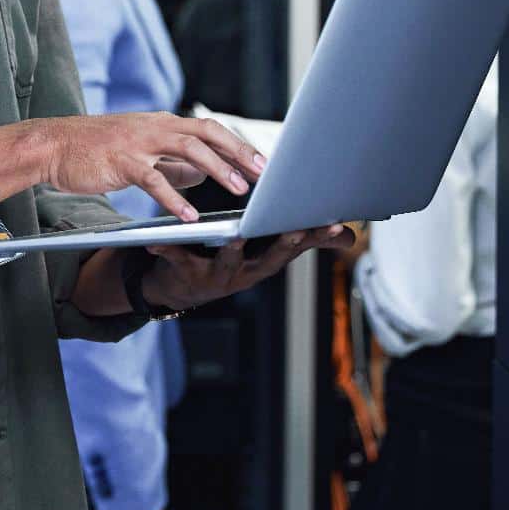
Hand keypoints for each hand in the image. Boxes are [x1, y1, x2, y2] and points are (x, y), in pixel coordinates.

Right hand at [36, 112, 264, 220]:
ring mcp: (138, 142)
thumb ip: (172, 163)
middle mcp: (155, 127)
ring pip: (188, 149)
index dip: (238, 145)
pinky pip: (153, 180)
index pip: (210, 130)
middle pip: (208, 133)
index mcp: (162, 124)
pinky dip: (174, 198)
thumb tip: (203, 174)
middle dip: (239, 152)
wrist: (53, 146)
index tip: (263, 163)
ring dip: (217, 169)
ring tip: (238, 191)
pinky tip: (189, 216)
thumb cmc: (96, 151)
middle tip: (263, 174)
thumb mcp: (140, 153)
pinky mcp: (121, 162)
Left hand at [141, 222, 366, 312]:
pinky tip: (156, 241)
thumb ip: (306, 241)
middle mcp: (247, 273)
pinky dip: (168, 250)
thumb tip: (352, 236)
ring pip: (229, 263)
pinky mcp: (187, 273)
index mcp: (265, 262)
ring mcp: (218, 277)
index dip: (316, 236)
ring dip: (233, 250)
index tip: (335, 221)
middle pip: (271, 259)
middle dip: (285, 243)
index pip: (297, 247)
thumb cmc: (230, 259)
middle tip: (298, 228)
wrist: (179, 288)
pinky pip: (178, 260)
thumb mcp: (268, 252)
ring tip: (236, 236)